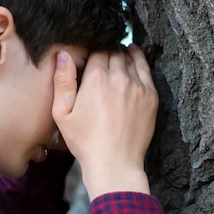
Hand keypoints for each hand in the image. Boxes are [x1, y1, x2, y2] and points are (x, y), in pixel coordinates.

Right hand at [52, 44, 158, 199]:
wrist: (115, 163)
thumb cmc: (85, 141)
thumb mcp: (62, 114)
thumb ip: (63, 81)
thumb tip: (64, 54)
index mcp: (95, 79)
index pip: (96, 50)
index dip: (92, 51)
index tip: (90, 56)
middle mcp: (119, 77)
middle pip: (114, 51)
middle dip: (107, 51)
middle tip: (102, 56)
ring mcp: (138, 86)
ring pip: (130, 58)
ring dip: (122, 54)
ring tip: (117, 54)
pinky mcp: (151, 96)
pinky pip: (145, 69)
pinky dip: (138, 60)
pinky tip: (133, 56)